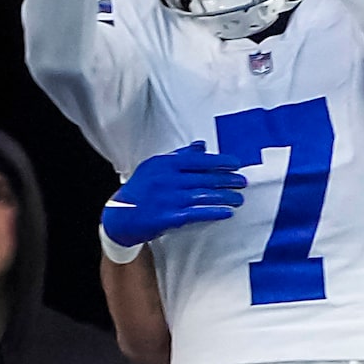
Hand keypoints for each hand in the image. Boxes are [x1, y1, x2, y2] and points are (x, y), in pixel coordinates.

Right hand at [103, 144, 245, 247]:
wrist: (120, 217)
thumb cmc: (140, 190)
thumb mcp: (155, 167)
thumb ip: (180, 156)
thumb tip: (201, 146)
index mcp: (165, 164)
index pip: (198, 160)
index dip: (220, 161)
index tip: (236, 164)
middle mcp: (167, 179)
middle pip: (204, 177)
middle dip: (227, 179)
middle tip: (243, 182)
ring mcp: (168, 198)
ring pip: (204, 195)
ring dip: (225, 197)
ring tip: (239, 198)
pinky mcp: (169, 217)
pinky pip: (197, 213)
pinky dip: (214, 212)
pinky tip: (227, 212)